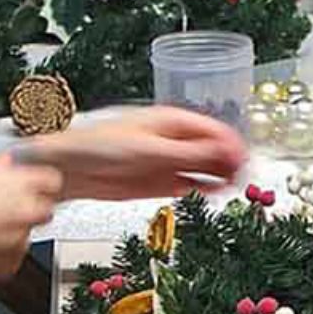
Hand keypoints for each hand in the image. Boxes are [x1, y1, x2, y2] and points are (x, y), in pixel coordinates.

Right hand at [0, 149, 65, 283]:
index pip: (51, 181)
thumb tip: (3, 165)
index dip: (39, 184)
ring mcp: (20, 239)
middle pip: (44, 210)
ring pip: (25, 236)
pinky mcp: (9, 264)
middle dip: (28, 210)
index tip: (30, 187)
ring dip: (10, 233)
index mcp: (20, 182)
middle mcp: (27, 210)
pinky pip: (12, 259)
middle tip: (1, 209)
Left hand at [24, 107, 247, 202]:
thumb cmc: (98, 146)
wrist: (68, 168)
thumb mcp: (150, 149)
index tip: (245, 159)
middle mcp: (172, 140)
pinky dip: (202, 188)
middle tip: (244, 176)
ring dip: (220, 176)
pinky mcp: (159, 181)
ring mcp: (167, 161)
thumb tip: (224, 150)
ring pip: (204, 167)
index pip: (213, 129)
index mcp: (171, 121)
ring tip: (234, 186)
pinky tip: (213, 192)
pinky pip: (189, 183)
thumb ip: (189, 153)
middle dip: (230, 161)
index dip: (232, 144)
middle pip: (213, 148)